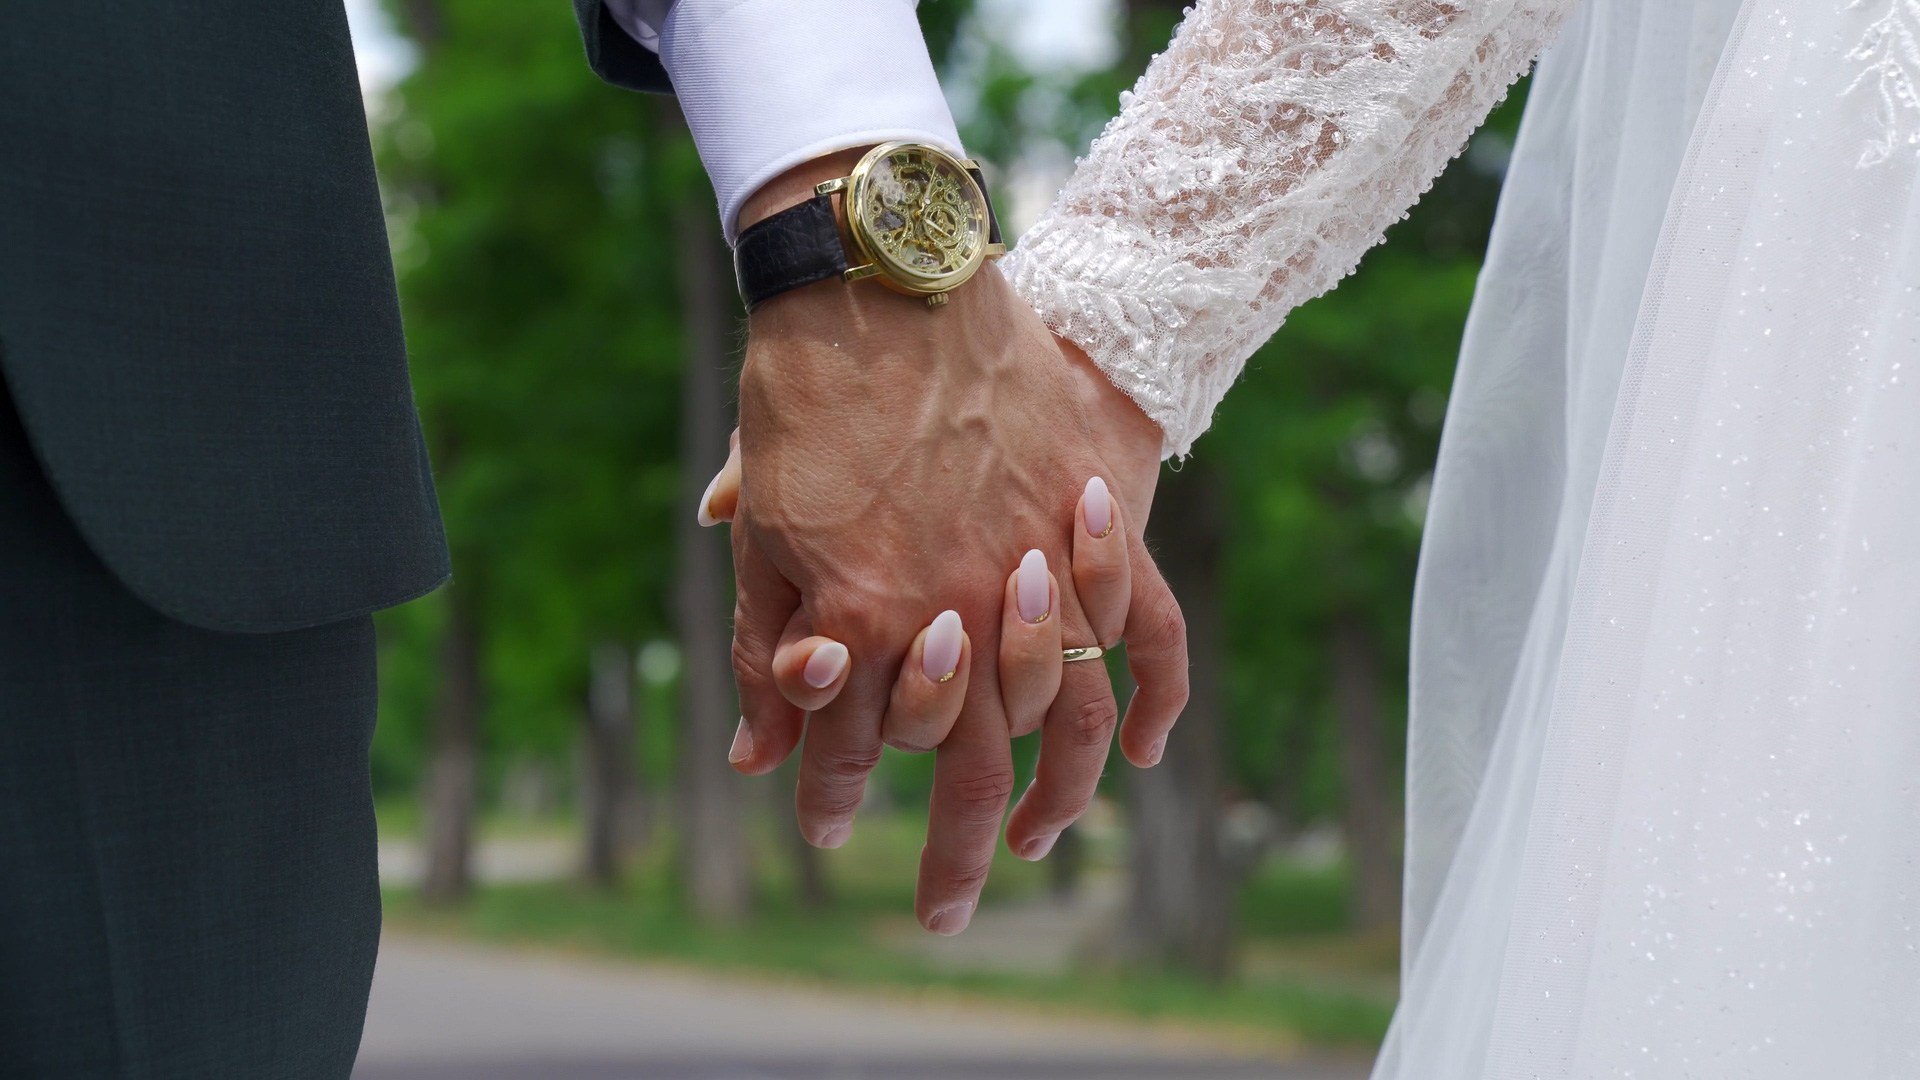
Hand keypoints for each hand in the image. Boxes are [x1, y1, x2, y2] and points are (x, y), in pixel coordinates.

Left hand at [703, 395, 1186, 923]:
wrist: (887, 273)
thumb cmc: (803, 398)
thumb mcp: (764, 525)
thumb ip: (769, 645)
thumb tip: (753, 755)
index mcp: (864, 617)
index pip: (855, 751)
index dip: (835, 799)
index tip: (827, 832)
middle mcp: (962, 610)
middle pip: (969, 764)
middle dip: (952, 854)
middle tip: (944, 916)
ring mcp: (1039, 568)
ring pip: (1067, 719)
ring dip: (1054, 798)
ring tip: (1037, 847)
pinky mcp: (1097, 523)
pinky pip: (1148, 628)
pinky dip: (1153, 693)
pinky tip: (1144, 751)